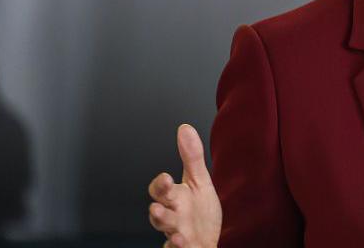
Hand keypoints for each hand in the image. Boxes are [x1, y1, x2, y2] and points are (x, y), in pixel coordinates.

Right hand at [148, 124, 222, 247]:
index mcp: (175, 198)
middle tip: (156, 206)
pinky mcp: (186, 247)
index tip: (166, 177)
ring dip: (163, 225)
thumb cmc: (199, 212)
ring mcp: (177, 234)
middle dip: (157, 210)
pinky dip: (178, 246)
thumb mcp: (199, 182)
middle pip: (159, 213)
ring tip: (163, 220)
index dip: (160, 185)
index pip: (160, 191)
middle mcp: (173, 216)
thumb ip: (191, 157)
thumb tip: (185, 128)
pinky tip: (182, 242)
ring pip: (166, 230)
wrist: (207, 239)